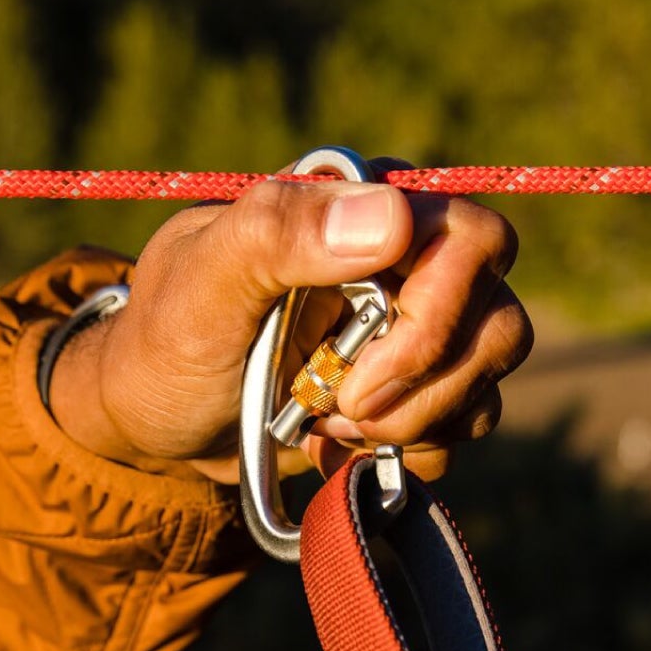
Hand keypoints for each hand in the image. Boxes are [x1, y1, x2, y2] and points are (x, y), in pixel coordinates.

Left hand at [47, 168, 531, 482]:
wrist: (153, 418)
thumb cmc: (165, 338)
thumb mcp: (202, 283)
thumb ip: (280, 234)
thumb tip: (392, 218)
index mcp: (365, 204)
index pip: (472, 240)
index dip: (435, 317)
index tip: (357, 372)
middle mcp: (410, 255)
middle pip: (497, 317)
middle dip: (426, 382)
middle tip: (344, 408)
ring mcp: (423, 323)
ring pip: (491, 373)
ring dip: (418, 420)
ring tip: (331, 425)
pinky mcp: (423, 385)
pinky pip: (471, 418)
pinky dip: (416, 446)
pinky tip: (344, 443)